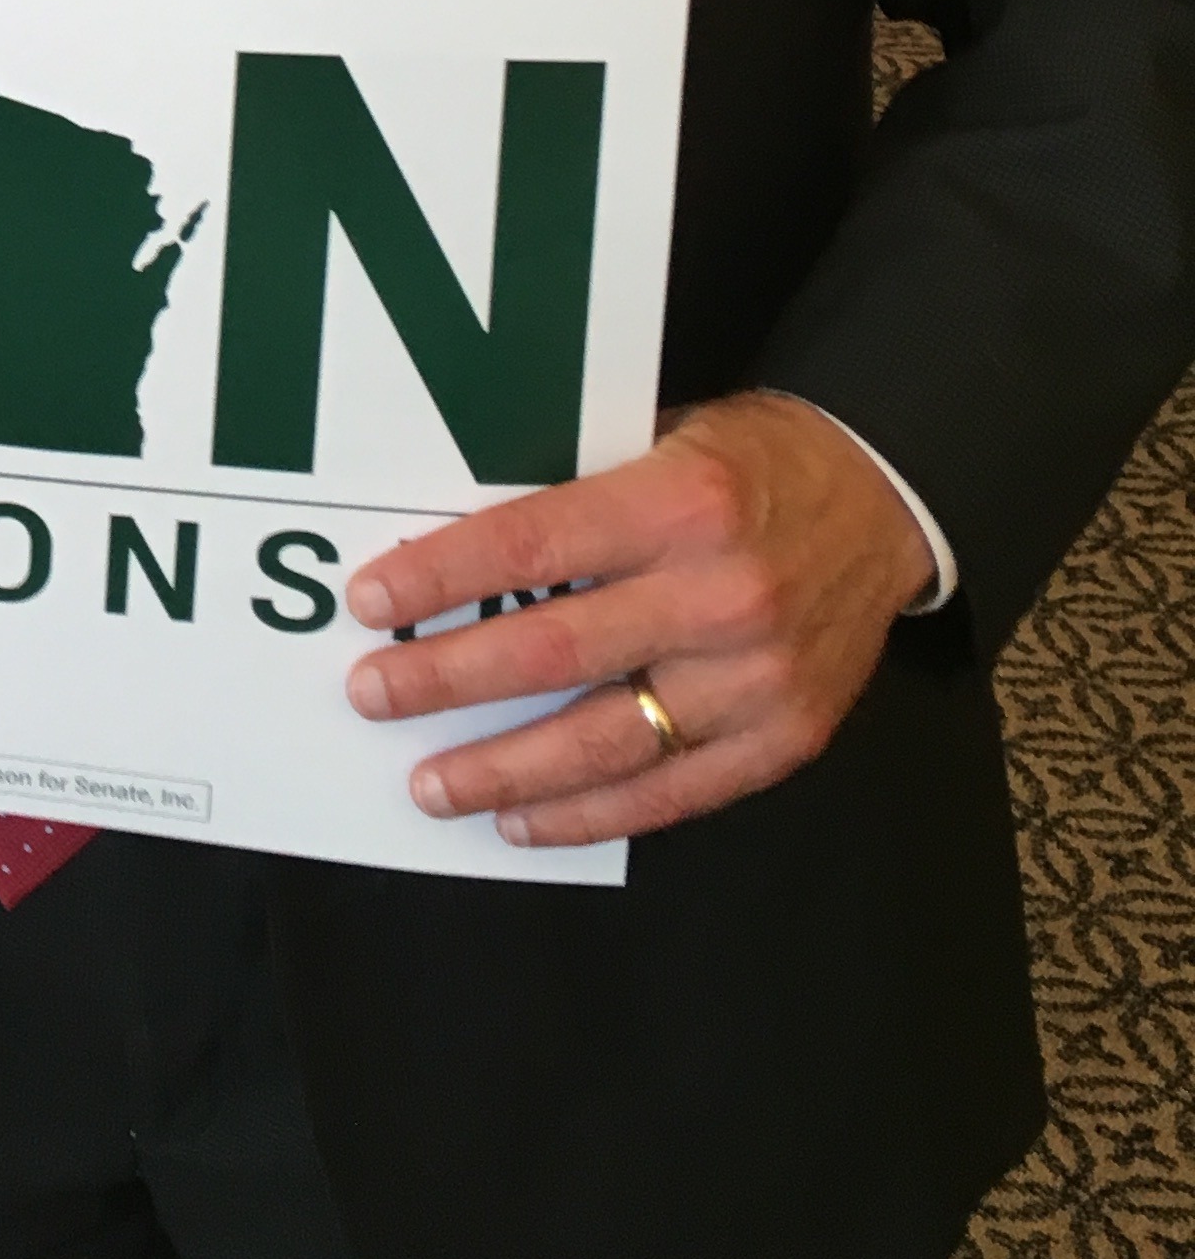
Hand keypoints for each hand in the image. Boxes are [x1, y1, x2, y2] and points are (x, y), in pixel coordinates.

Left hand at [342, 390, 933, 848]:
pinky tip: (524, 821)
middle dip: (447, 680)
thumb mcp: (659, 437)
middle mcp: (721, 595)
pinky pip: (671, 794)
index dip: (445, 578)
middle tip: (373, 695)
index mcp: (681, 503)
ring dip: (505, 773)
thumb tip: (447, 541)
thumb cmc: (750, 463)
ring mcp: (758, 679)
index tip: (373, 603)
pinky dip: (590, 815)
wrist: (885, 500)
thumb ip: (573, 489)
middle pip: (556, 652)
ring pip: (607, 744)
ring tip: (431, 785)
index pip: (535, 543)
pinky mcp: (785, 739)